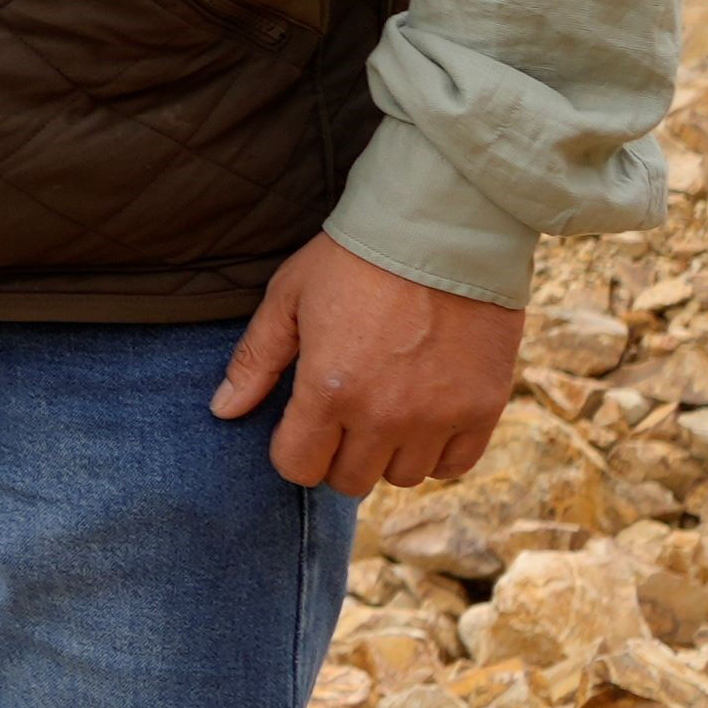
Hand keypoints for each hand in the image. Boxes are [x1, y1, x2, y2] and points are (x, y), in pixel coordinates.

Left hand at [214, 232, 523, 497]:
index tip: (302, 425)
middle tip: (345, 417)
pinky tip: (427, 417)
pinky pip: (455, 466)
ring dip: (389, 453)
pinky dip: (439, 452)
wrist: (444, 227)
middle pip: (350, 480)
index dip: (293, 450)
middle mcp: (383, 415)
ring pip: (404, 477)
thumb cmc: (356, 257)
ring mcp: (437, 416)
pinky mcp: (483, 408)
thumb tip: (223, 410)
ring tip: (388, 410)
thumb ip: (255, 360)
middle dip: (338, 455)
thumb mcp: (289, 297)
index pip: (298, 467)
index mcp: (328, 389)